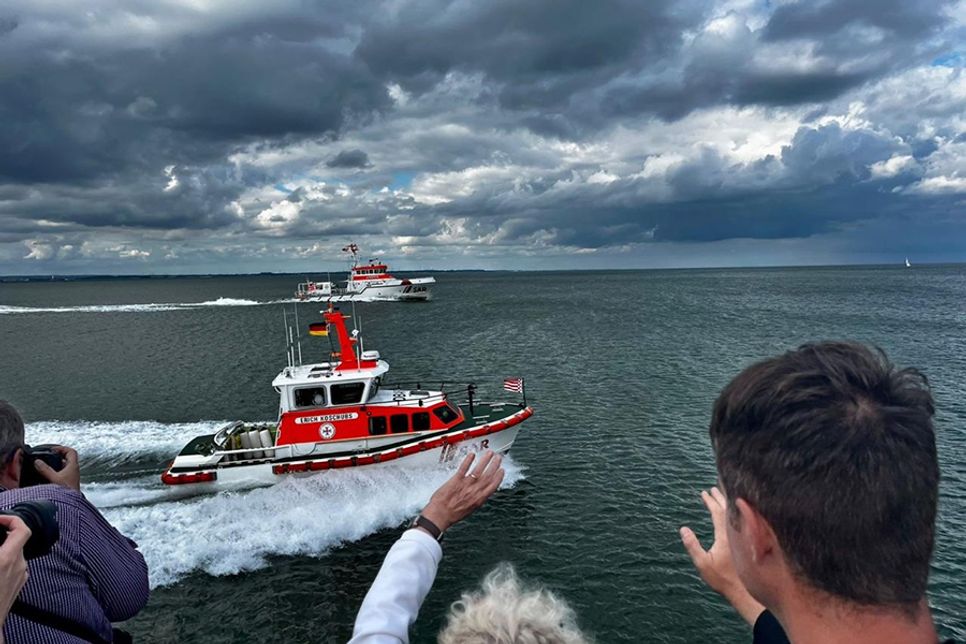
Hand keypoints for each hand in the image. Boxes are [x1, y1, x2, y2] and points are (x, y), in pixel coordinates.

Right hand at [0, 515, 30, 634]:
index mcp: (7, 558)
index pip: (22, 529)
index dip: (10, 519)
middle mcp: (18, 565)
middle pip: (16, 540)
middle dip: (1, 535)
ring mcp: (21, 576)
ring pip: (15, 554)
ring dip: (2, 550)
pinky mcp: (19, 585)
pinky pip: (14, 566)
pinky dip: (5, 562)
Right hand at [34, 445, 80, 490]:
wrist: (72, 506)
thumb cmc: (67, 492)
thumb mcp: (54, 479)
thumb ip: (45, 470)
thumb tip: (38, 462)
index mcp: (73, 466)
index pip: (71, 452)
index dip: (62, 448)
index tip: (52, 449)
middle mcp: (74, 471)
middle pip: (66, 459)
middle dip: (55, 457)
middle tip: (46, 457)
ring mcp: (71, 477)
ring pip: (63, 467)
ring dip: (54, 466)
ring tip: (43, 466)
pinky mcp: (67, 484)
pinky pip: (60, 475)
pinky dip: (53, 473)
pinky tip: (45, 477)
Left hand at [419, 450, 504, 532]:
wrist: (439, 515)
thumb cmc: (452, 514)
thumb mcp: (470, 509)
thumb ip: (477, 499)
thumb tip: (481, 493)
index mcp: (479, 499)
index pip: (493, 486)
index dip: (499, 477)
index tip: (502, 470)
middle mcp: (474, 491)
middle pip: (488, 475)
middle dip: (494, 465)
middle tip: (498, 458)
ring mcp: (465, 485)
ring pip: (478, 470)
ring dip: (485, 460)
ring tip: (489, 453)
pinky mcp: (455, 480)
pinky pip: (463, 468)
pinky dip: (468, 461)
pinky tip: (472, 455)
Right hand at [680, 486, 764, 625]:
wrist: (743, 590)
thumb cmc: (722, 578)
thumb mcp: (702, 563)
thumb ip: (692, 546)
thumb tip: (683, 529)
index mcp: (725, 535)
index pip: (718, 512)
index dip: (711, 502)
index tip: (704, 493)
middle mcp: (735, 533)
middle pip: (729, 509)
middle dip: (720, 497)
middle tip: (712, 488)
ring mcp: (742, 537)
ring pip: (736, 514)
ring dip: (728, 503)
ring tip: (721, 495)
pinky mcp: (746, 542)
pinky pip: (741, 521)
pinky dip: (735, 513)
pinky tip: (733, 513)